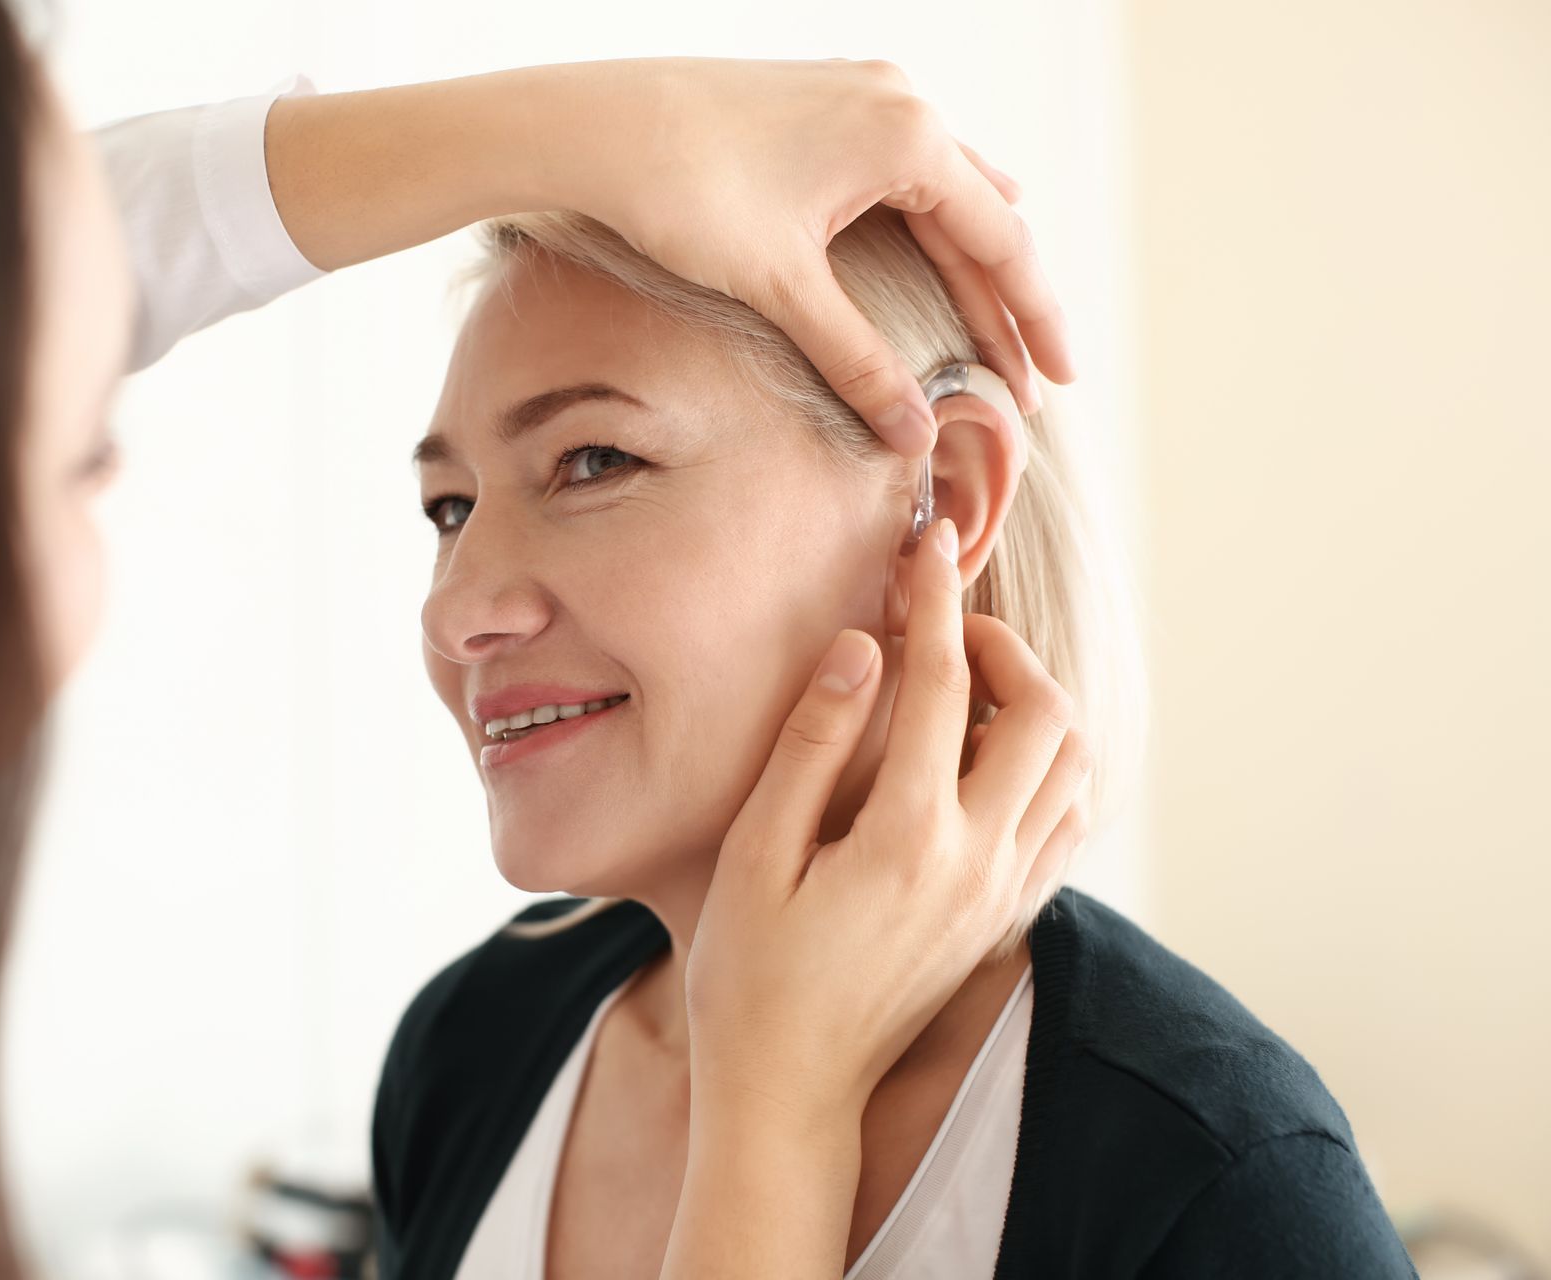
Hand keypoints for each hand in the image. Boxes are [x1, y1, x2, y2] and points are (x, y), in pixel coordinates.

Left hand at [263, 59, 1070, 454]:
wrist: (588, 125)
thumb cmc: (681, 194)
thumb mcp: (780, 288)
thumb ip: (856, 360)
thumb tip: (914, 436)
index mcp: (908, 138)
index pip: (1002, 243)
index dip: (1034, 320)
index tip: (1059, 383)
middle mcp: (898, 100)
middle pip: (981, 216)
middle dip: (1005, 302)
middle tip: (1028, 378)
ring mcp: (859, 89)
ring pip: (944, 186)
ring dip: (968, 258)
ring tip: (997, 321)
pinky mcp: (818, 97)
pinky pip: (901, 164)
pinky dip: (925, 218)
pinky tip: (929, 241)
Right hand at [685, 517, 1088, 1123]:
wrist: (791, 1093)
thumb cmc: (749, 976)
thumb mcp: (752, 856)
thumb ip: (811, 747)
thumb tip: (858, 650)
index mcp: (908, 837)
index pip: (944, 683)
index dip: (933, 600)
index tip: (923, 546)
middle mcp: (977, 862)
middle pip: (1046, 715)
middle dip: (1002, 650)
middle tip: (940, 632)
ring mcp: (1001, 896)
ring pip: (1074, 768)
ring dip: (1033, 707)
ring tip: (963, 692)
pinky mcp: (1002, 921)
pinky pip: (1065, 822)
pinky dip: (1046, 768)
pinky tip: (984, 761)